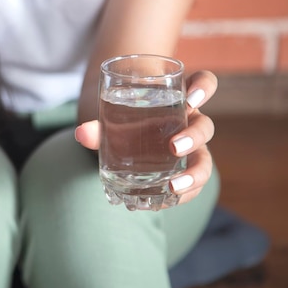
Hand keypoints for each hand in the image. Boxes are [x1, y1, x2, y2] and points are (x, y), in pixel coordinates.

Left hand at [75, 70, 216, 205]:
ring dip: (194, 175)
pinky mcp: (181, 171)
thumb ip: (98, 124)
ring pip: (204, 160)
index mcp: (179, 98)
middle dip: (194, 137)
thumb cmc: (119, 115)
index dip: (203, 88)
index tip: (190, 98)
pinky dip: (182, 196)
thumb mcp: (109, 115)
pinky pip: (192, 186)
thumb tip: (82, 133)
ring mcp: (188, 149)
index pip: (203, 84)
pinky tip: (162, 203)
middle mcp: (189, 122)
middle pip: (205, 127)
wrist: (116, 130)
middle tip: (174, 147)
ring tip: (174, 186)